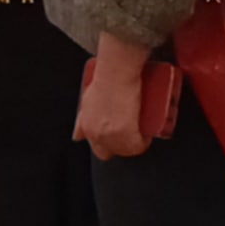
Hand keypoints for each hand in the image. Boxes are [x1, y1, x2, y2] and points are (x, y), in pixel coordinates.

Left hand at [78, 34, 152, 160]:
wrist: (116, 73)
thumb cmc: (104, 79)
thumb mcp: (87, 99)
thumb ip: (82, 116)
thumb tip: (77, 135)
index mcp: (86, 126)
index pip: (96, 148)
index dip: (108, 145)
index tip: (116, 137)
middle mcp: (96, 134)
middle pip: (109, 153)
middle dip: (119, 147)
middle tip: (129, 134)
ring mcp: (111, 136)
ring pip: (126, 150)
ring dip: (133, 145)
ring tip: (141, 132)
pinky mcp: (126, 134)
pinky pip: (137, 146)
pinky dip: (143, 143)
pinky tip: (147, 137)